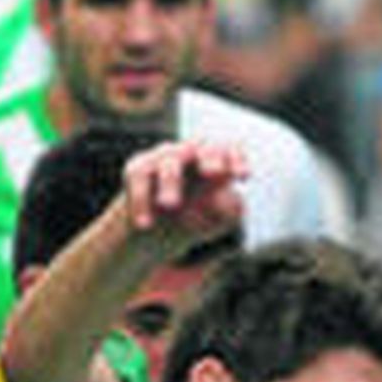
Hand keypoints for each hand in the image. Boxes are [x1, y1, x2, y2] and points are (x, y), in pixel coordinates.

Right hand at [122, 139, 246, 252]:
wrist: (152, 234)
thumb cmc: (192, 221)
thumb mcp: (215, 222)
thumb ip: (225, 214)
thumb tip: (218, 202)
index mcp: (214, 164)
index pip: (229, 152)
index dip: (237, 160)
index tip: (243, 178)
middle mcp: (190, 154)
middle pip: (203, 147)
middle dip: (211, 157)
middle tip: (214, 173)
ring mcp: (163, 158)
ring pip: (170, 163)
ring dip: (171, 183)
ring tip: (170, 205)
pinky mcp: (137, 168)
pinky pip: (139, 176)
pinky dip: (141, 200)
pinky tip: (144, 224)